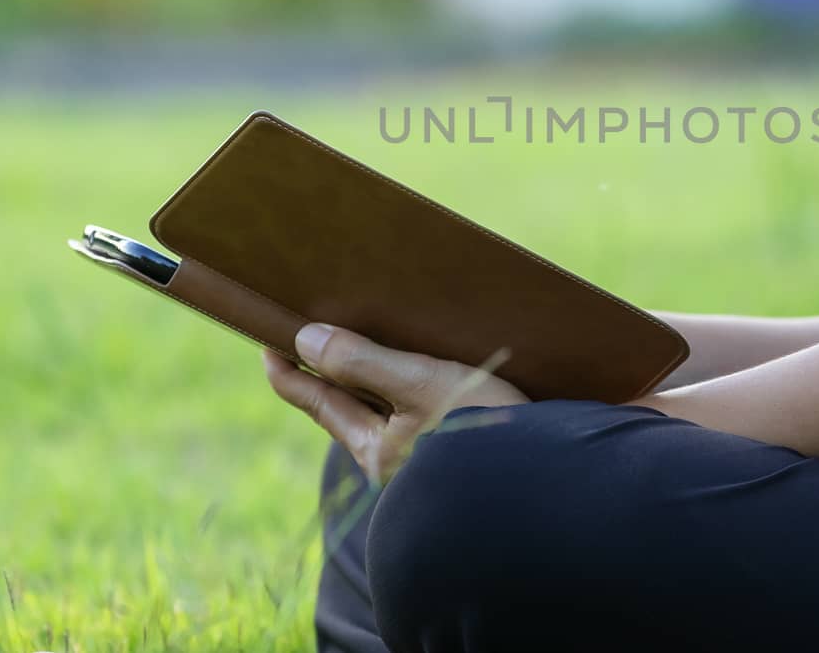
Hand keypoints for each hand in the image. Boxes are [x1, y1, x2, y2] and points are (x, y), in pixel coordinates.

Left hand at [262, 323, 529, 484]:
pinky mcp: (464, 450)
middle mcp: (399, 460)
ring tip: (374, 344)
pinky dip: (416, 389)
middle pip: (353, 406)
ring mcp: (431, 457)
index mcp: (377, 450)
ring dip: (379, 378)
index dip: (291, 375)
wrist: (551, 481)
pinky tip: (432, 371)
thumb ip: (362, 361)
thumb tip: (305, 340)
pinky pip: (426, 414)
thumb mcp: (420, 385)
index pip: (320, 402)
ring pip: (392, 410)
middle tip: (315, 338)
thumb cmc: (483, 432)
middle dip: (335, 373)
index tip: (268, 347)